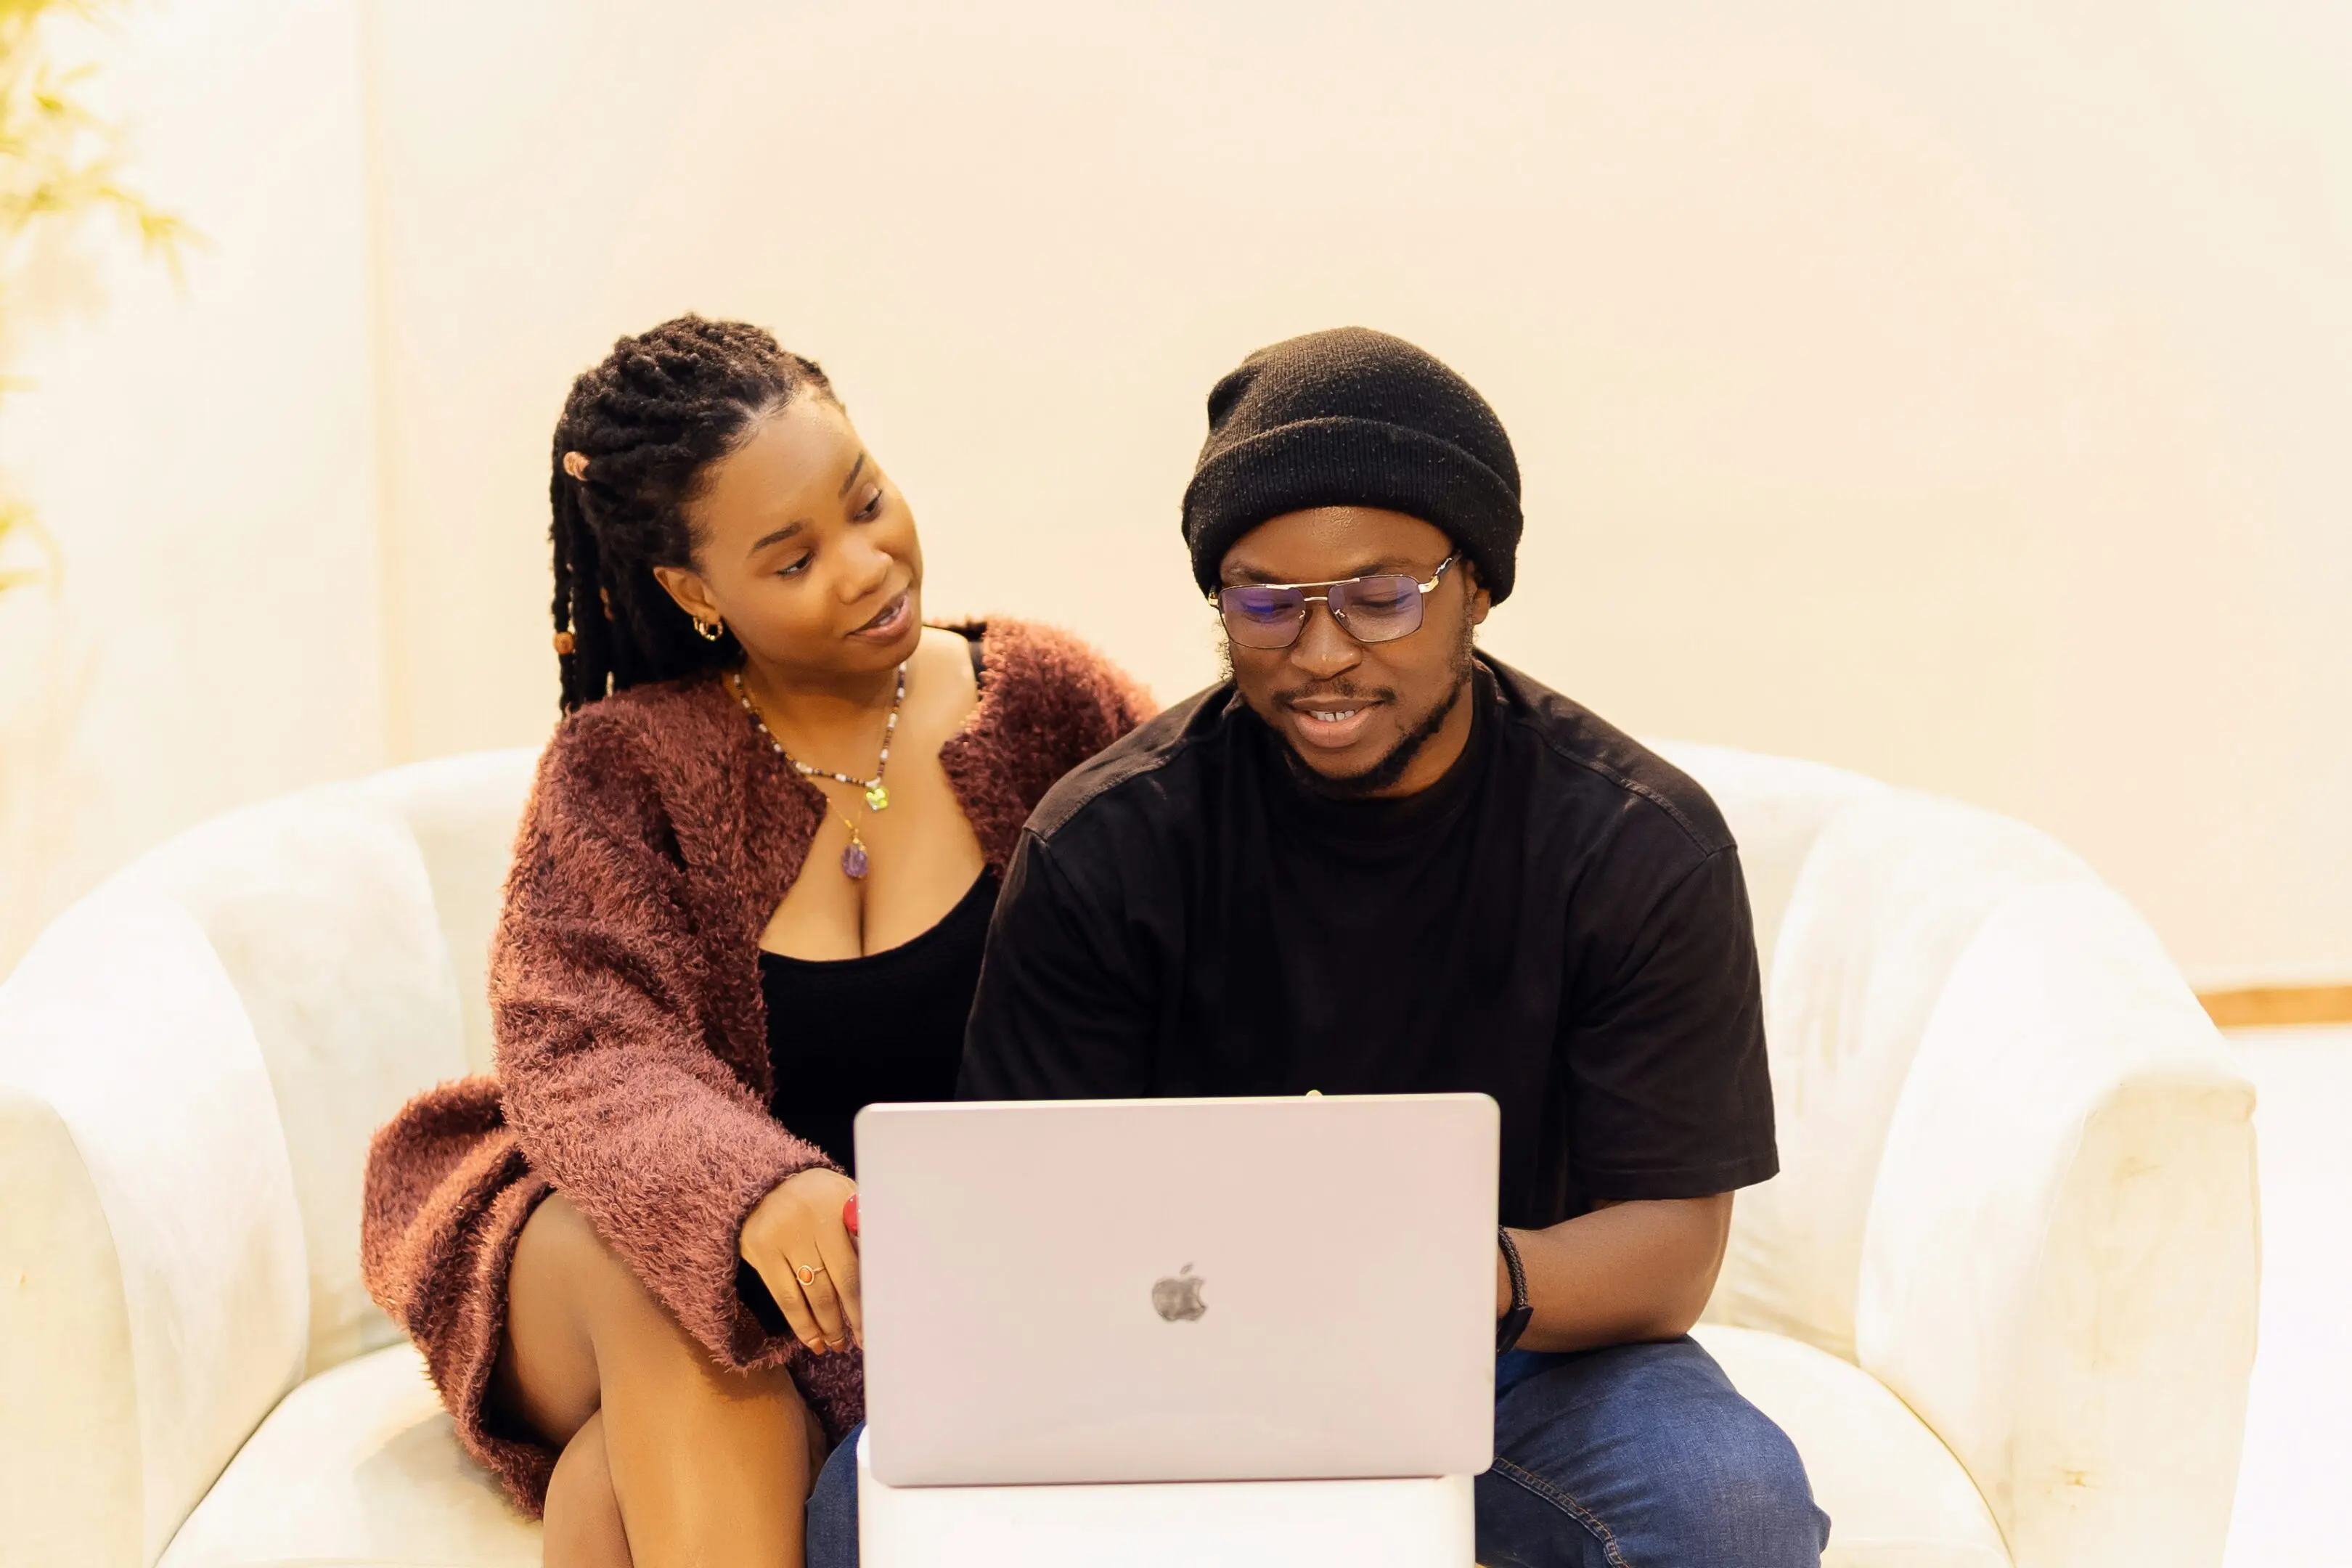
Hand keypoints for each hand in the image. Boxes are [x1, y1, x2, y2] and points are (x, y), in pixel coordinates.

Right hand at [740, 1167, 861, 1354]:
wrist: (763, 1180)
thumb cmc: (816, 1195)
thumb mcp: (842, 1198)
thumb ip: (860, 1229)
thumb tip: (881, 1273)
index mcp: (835, 1205)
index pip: (854, 1263)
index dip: (865, 1298)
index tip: (877, 1323)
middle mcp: (806, 1221)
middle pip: (834, 1283)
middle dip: (849, 1318)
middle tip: (860, 1342)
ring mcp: (780, 1237)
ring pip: (809, 1295)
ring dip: (825, 1327)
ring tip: (836, 1345)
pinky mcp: (759, 1251)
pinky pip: (784, 1297)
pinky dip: (800, 1323)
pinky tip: (811, 1339)